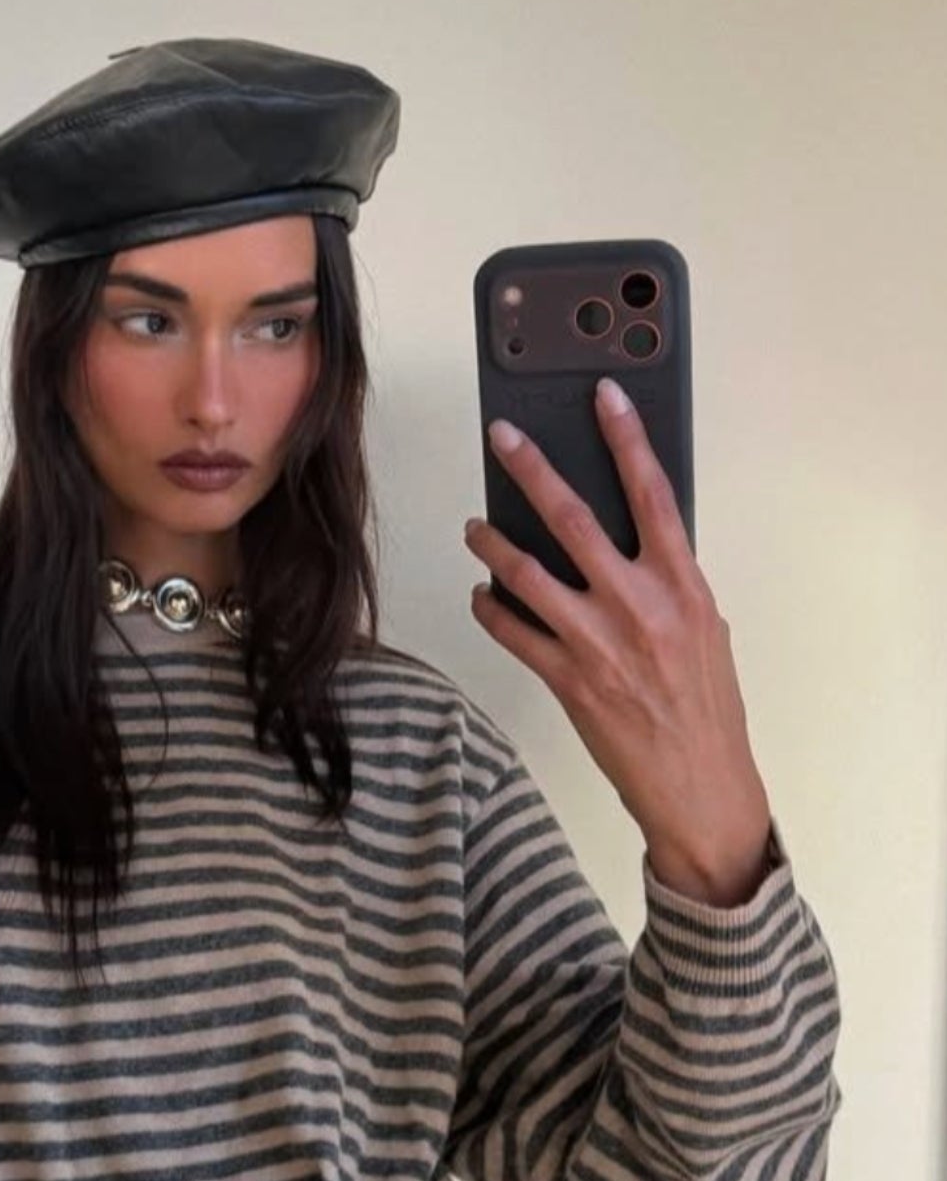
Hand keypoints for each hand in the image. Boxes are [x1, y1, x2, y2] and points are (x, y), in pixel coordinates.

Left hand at [464, 379, 773, 905]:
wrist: (698, 785)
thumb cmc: (706, 709)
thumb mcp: (705, 632)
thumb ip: (668, 584)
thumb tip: (631, 547)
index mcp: (682, 584)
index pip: (652, 492)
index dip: (625, 438)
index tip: (603, 395)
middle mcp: (638, 605)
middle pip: (572, 518)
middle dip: (530, 470)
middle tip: (502, 437)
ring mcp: (597, 642)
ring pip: (525, 574)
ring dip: (492, 544)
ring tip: (473, 528)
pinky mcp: (566, 679)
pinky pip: (512, 632)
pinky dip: (490, 610)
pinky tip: (482, 598)